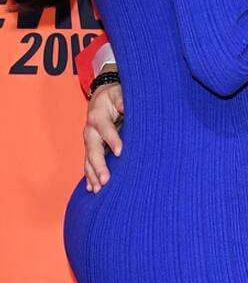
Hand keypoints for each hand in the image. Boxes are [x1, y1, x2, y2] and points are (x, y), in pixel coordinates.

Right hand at [84, 78, 123, 192]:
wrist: (101, 98)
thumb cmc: (113, 96)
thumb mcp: (118, 93)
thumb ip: (121, 99)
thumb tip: (124, 106)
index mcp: (97, 116)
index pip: (105, 129)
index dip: (112, 140)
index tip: (120, 152)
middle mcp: (90, 131)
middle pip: (93, 150)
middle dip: (99, 165)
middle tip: (105, 180)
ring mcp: (89, 141)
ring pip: (88, 160)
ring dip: (92, 175)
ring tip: (97, 189)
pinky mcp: (90, 148)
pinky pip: (88, 163)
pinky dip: (89, 176)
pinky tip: (90, 189)